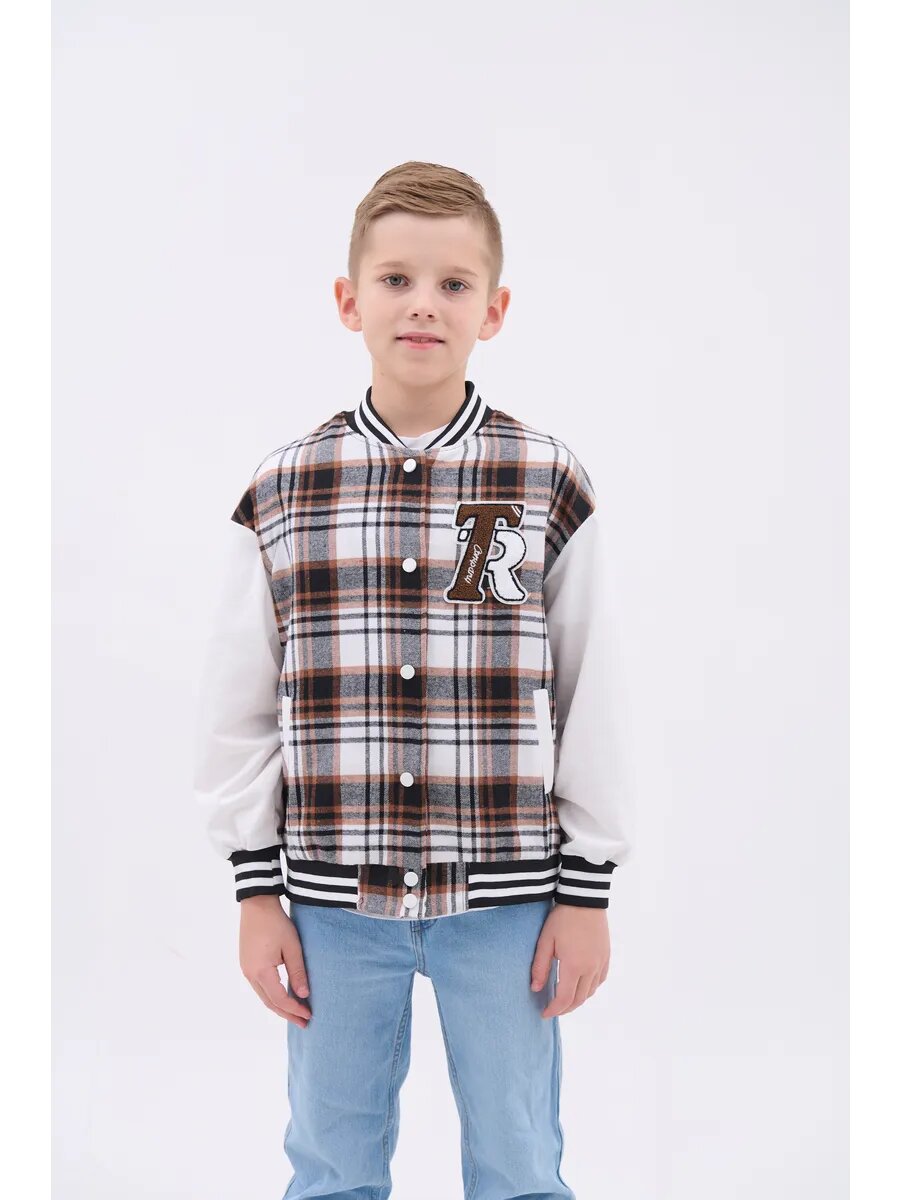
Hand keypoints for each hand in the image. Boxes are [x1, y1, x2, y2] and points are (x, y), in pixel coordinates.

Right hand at [238, 895, 311, 1027]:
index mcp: (261, 971)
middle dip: (287, 1014)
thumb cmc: (276, 923)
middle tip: (304, 1023)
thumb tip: (304, 995)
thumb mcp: (292, 947)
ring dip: (279, 1006)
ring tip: (295, 1013)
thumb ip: (298, 972)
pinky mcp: (246, 964)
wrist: (257, 904)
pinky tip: (283, 997)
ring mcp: (246, 969)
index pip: (280, 999)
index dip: (295, 1009)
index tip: (309, 1016)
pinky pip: (259, 987)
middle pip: (269, 1003)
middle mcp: (250, 974)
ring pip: (263, 996)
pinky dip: (272, 995)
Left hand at [531, 903, 609, 1017]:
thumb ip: (540, 967)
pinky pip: (600, 980)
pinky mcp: (606, 956)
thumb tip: (535, 989)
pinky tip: (581, 986)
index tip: (544, 1013)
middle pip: (579, 999)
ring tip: (564, 999)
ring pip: (591, 992)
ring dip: (578, 1000)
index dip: (554, 1010)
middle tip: (553, 1009)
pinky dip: (590, 988)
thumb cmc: (562, 918)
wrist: (584, 899)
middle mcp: (590, 968)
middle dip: (565, 1008)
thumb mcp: (545, 941)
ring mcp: (601, 963)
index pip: (564, 998)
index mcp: (574, 966)